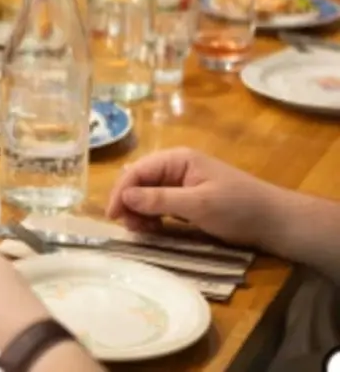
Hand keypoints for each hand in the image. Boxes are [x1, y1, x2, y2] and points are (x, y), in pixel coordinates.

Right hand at [106, 148, 287, 248]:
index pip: (138, 171)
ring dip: (140, 212)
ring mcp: (183, 183)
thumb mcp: (198, 204)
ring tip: (141, 231)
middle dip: (129, 203)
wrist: (277, 222)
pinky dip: (154, 217)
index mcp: (178, 159)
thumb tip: (124, 197)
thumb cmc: (239, 208)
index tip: (113, 217)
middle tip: (128, 228)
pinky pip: (162, 205)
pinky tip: (154, 230)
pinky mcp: (190, 200)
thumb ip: (159, 200)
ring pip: (148, 194)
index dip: (121, 192)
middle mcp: (177, 167)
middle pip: (140, 182)